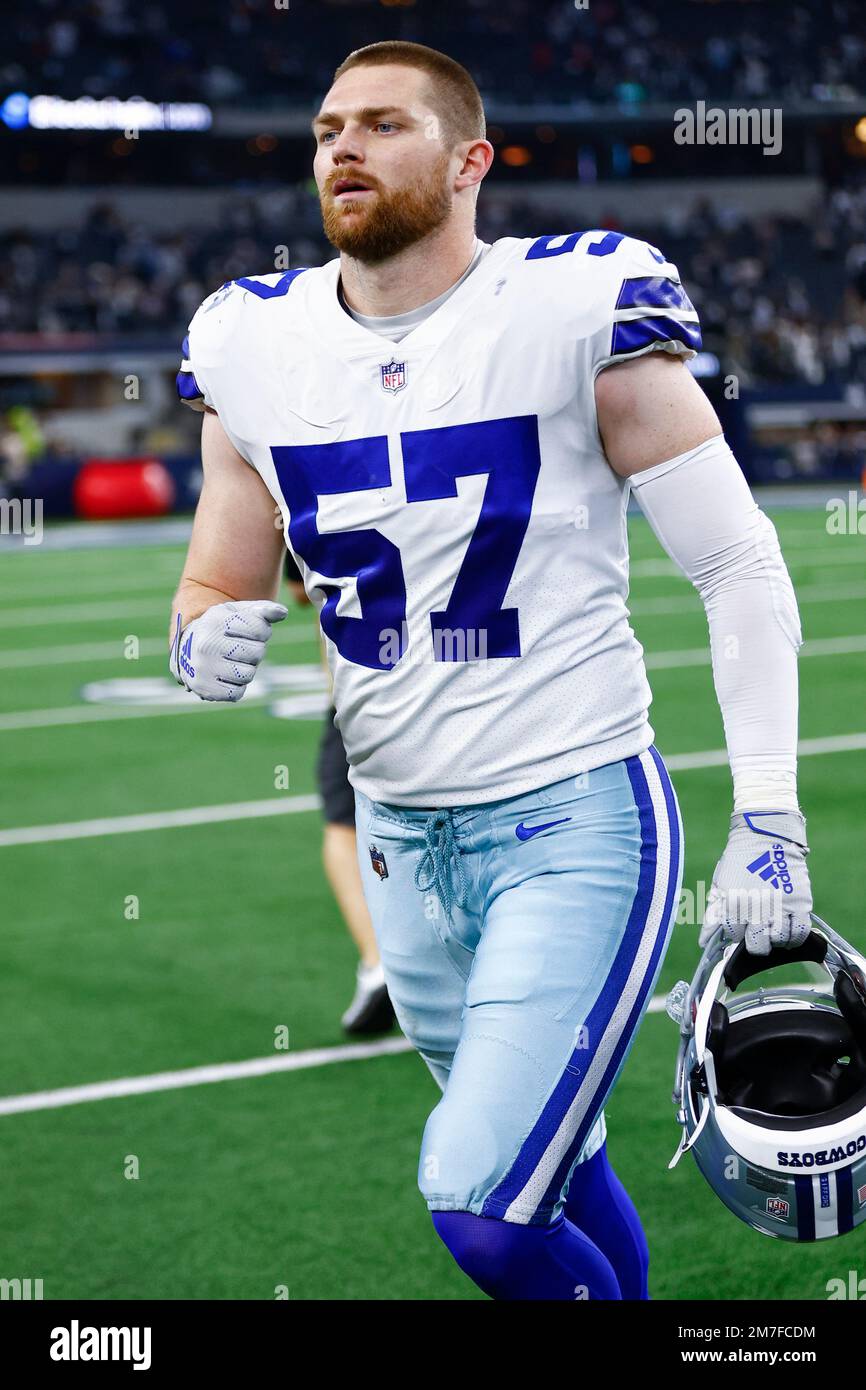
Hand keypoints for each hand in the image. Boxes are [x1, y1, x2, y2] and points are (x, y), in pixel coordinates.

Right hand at [169, 599, 286, 701]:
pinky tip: (225, 676)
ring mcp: (204, 668)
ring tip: (231, 661)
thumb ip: (262, 610)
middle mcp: (207, 644)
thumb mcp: (237, 612)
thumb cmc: (220, 628)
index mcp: (216, 621)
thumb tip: (282, 612)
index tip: (249, 631)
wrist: (186, 648)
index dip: (261, 631)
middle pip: (257, 653)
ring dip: (246, 669)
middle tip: (239, 647)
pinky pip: (237, 693)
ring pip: (248, 674)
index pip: (260, 629)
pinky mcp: (205, 689)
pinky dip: (236, 686)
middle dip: (254, 651)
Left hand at [699, 811, 812, 955]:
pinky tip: (788, 930)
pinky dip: (794, 936)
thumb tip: (704, 942)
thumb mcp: (721, 883)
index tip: (740, 924)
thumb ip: (713, 914)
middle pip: (757, 945)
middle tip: (757, 932)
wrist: (767, 835)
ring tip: (772, 929)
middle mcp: (758, 908)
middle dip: (755, 942)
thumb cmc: (740, 859)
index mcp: (735, 904)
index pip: (734, 935)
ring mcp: (781, 907)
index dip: (736, 932)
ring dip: (774, 939)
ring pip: (778, 941)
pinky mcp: (800, 903)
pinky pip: (800, 932)